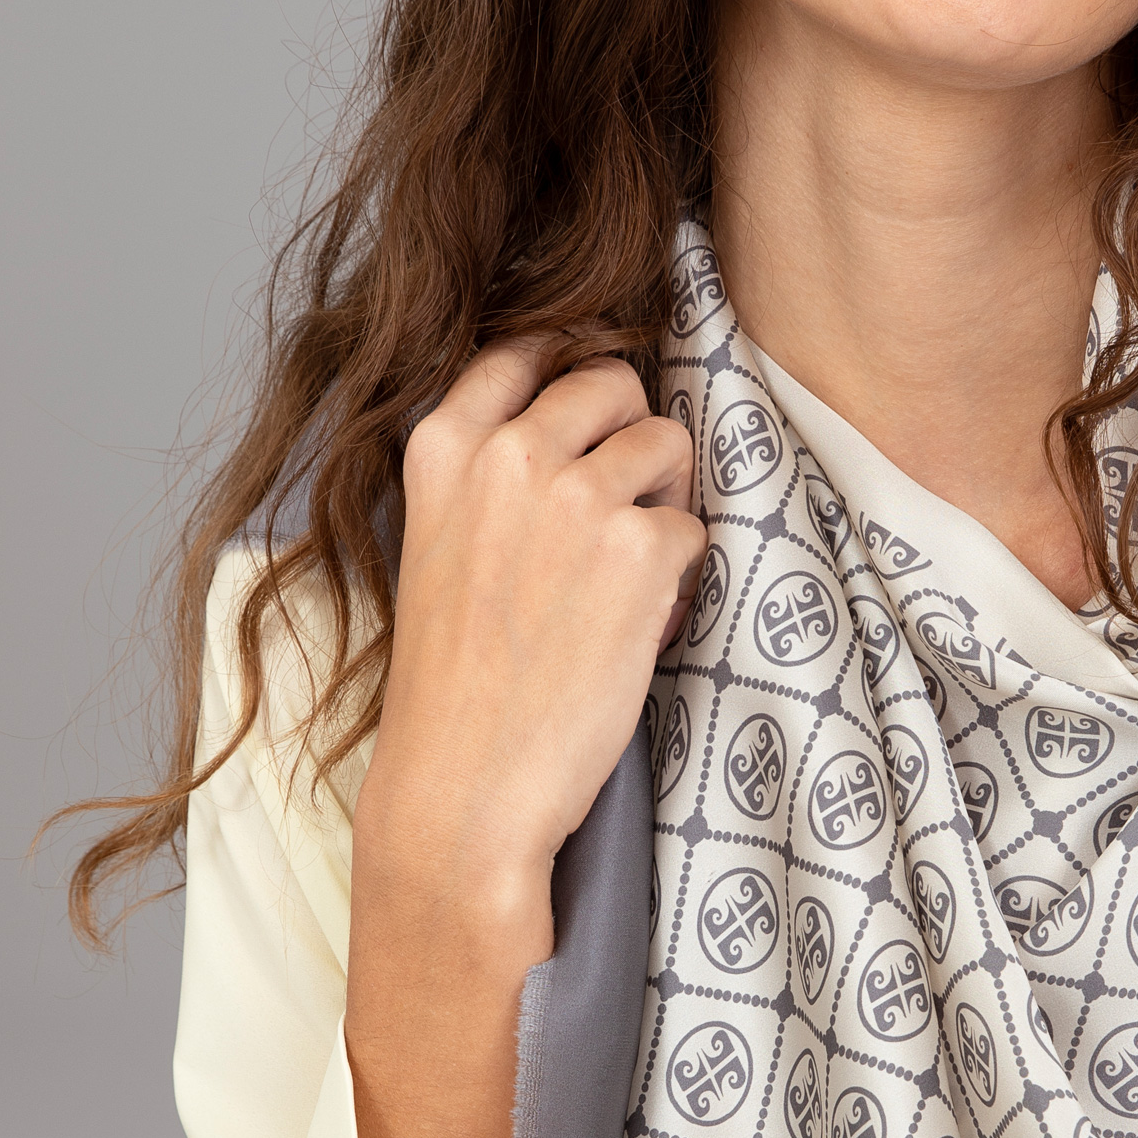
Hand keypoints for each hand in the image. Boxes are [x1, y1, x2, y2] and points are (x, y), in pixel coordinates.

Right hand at [344, 346, 703, 1137]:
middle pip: (611, 378)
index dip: (572, 366)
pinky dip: (682, 573)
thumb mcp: (441, 547)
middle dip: (633, 431)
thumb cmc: (455, 684)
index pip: (522, 349)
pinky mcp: (642, 549)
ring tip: (632, 573)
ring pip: (667, 441)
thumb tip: (583, 417)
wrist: (464, 789)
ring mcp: (578, 495)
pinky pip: (696, 524)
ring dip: (666, 500)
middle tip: (625, 504)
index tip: (593, 403)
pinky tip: (642, 622)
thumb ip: (494, 474)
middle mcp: (509, 453)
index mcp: (444, 448)